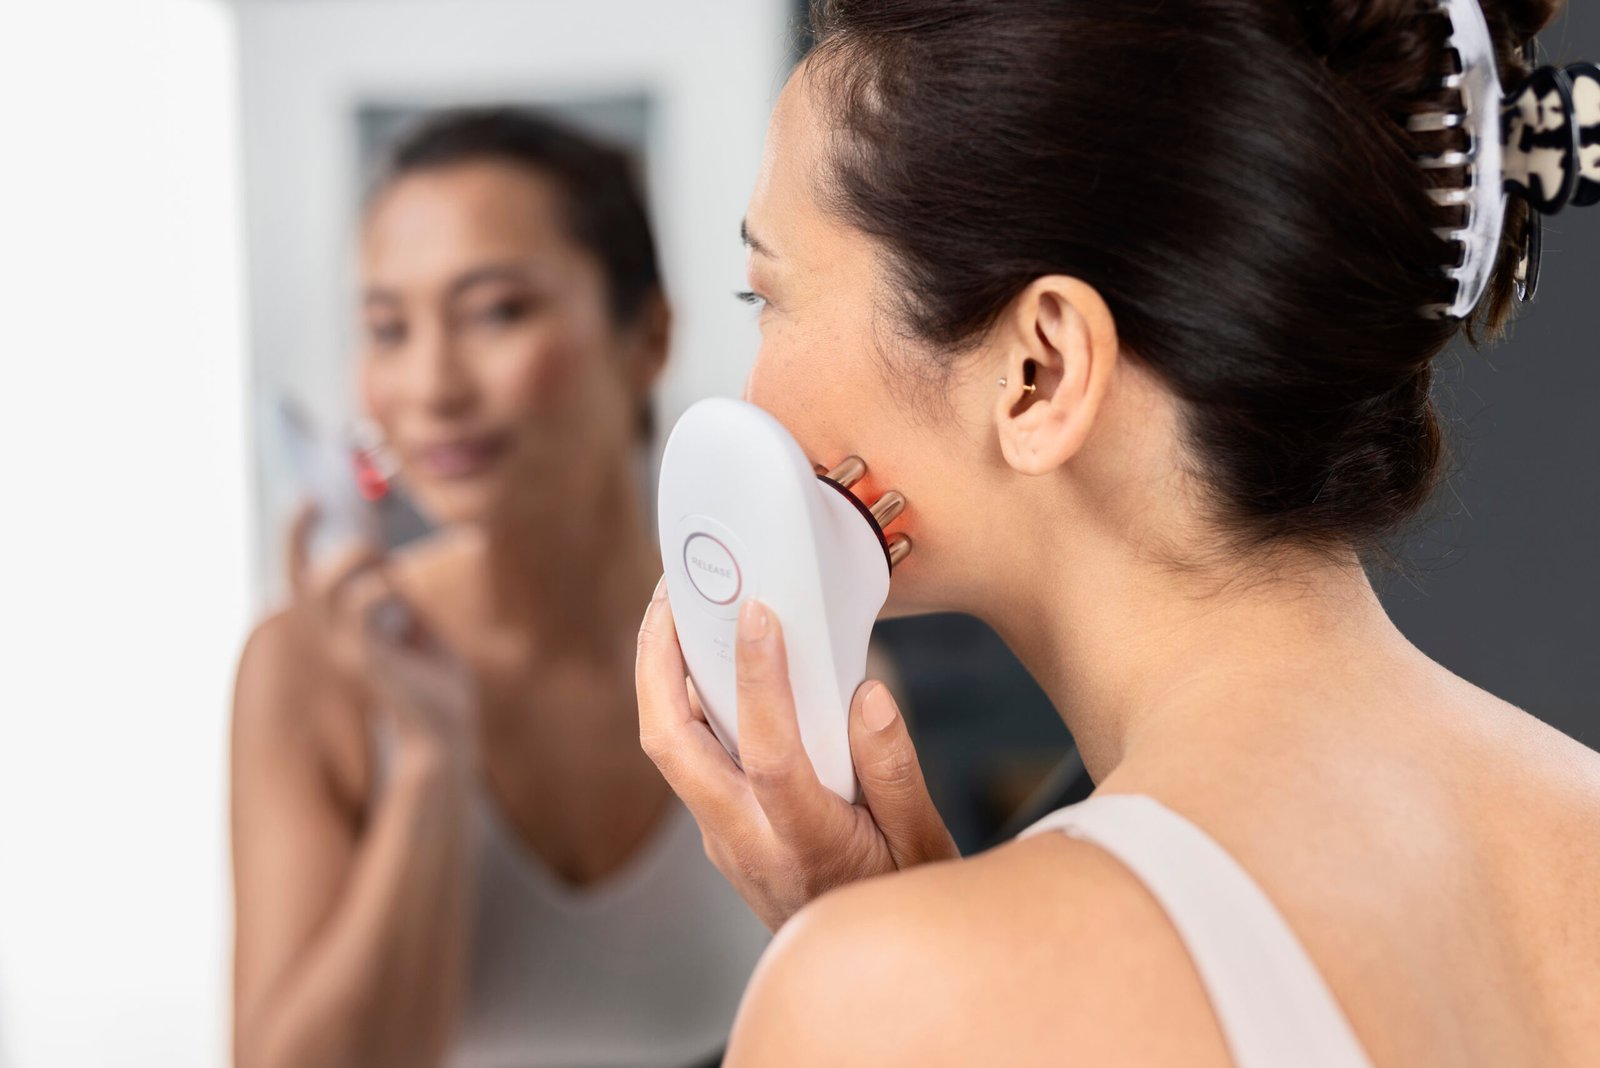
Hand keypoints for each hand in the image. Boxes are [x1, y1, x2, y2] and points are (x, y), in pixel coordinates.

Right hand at [284, 501, 476, 770]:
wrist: (448, 727)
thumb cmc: (432, 678)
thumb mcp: (416, 622)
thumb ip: (397, 593)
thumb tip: (388, 561)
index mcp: (341, 627)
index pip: (302, 577)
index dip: (297, 538)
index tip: (308, 500)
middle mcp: (332, 637)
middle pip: (300, 579)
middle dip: (306, 538)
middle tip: (346, 520)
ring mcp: (345, 650)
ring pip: (325, 588)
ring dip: (356, 560)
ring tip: (386, 563)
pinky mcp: (365, 661)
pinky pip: (359, 609)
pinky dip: (380, 587)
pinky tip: (399, 590)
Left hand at [636, 578, 957, 930]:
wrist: (864, 971)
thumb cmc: (897, 902)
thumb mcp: (924, 847)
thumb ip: (895, 773)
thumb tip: (866, 698)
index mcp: (804, 845)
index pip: (767, 756)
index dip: (759, 680)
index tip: (759, 614)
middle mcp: (744, 842)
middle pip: (670, 746)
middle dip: (657, 661)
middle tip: (673, 592)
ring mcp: (721, 838)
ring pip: (668, 750)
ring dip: (659, 675)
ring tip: (680, 607)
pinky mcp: (718, 830)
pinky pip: (687, 757)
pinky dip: (684, 700)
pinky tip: (707, 661)